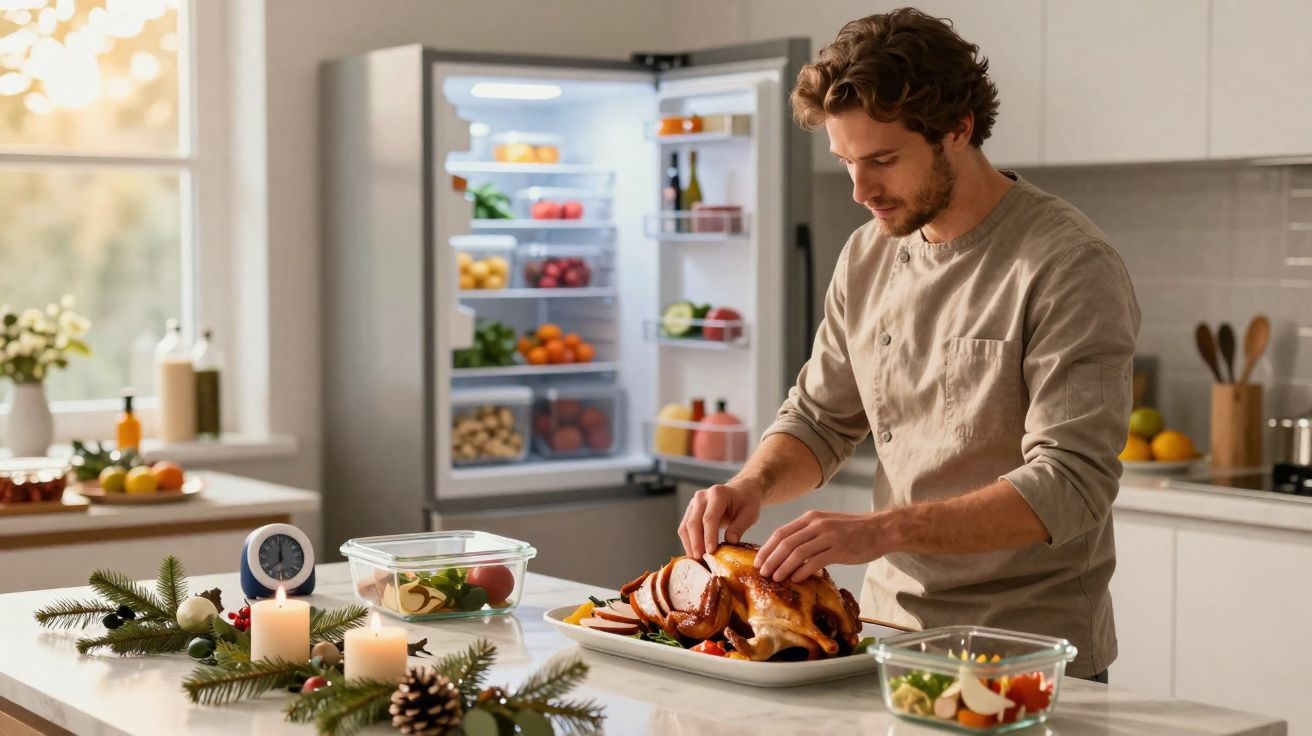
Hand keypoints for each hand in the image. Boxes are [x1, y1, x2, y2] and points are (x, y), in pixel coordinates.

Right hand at [679, 483, 762, 558]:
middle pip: (694, 522)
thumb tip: (730, 542)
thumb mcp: (750, 514)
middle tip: (701, 559)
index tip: (711, 552)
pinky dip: (688, 541)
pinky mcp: (690, 510)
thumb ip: (740, 527)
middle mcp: (702, 496)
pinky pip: (684, 528)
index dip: (709, 536)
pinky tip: (694, 552)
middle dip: (696, 543)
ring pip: (686, 526)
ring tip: (698, 559)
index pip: (709, 518)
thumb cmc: (746, 502)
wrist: (740, 492)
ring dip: (690, 544)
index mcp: (718, 494)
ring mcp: (694, 503)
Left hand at [756, 510, 886, 581]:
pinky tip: (796, 579)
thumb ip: (808, 536)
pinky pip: (815, 561)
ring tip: (775, 579)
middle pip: (786, 542)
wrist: (880, 529)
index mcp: (811, 518)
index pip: (781, 532)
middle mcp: (817, 524)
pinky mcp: (840, 549)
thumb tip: (787, 554)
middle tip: (762, 573)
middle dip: (771, 559)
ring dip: (783, 567)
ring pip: (798, 552)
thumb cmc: (852, 531)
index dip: (767, 548)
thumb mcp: (826, 526)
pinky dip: (803, 571)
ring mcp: (829, 536)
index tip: (758, 561)